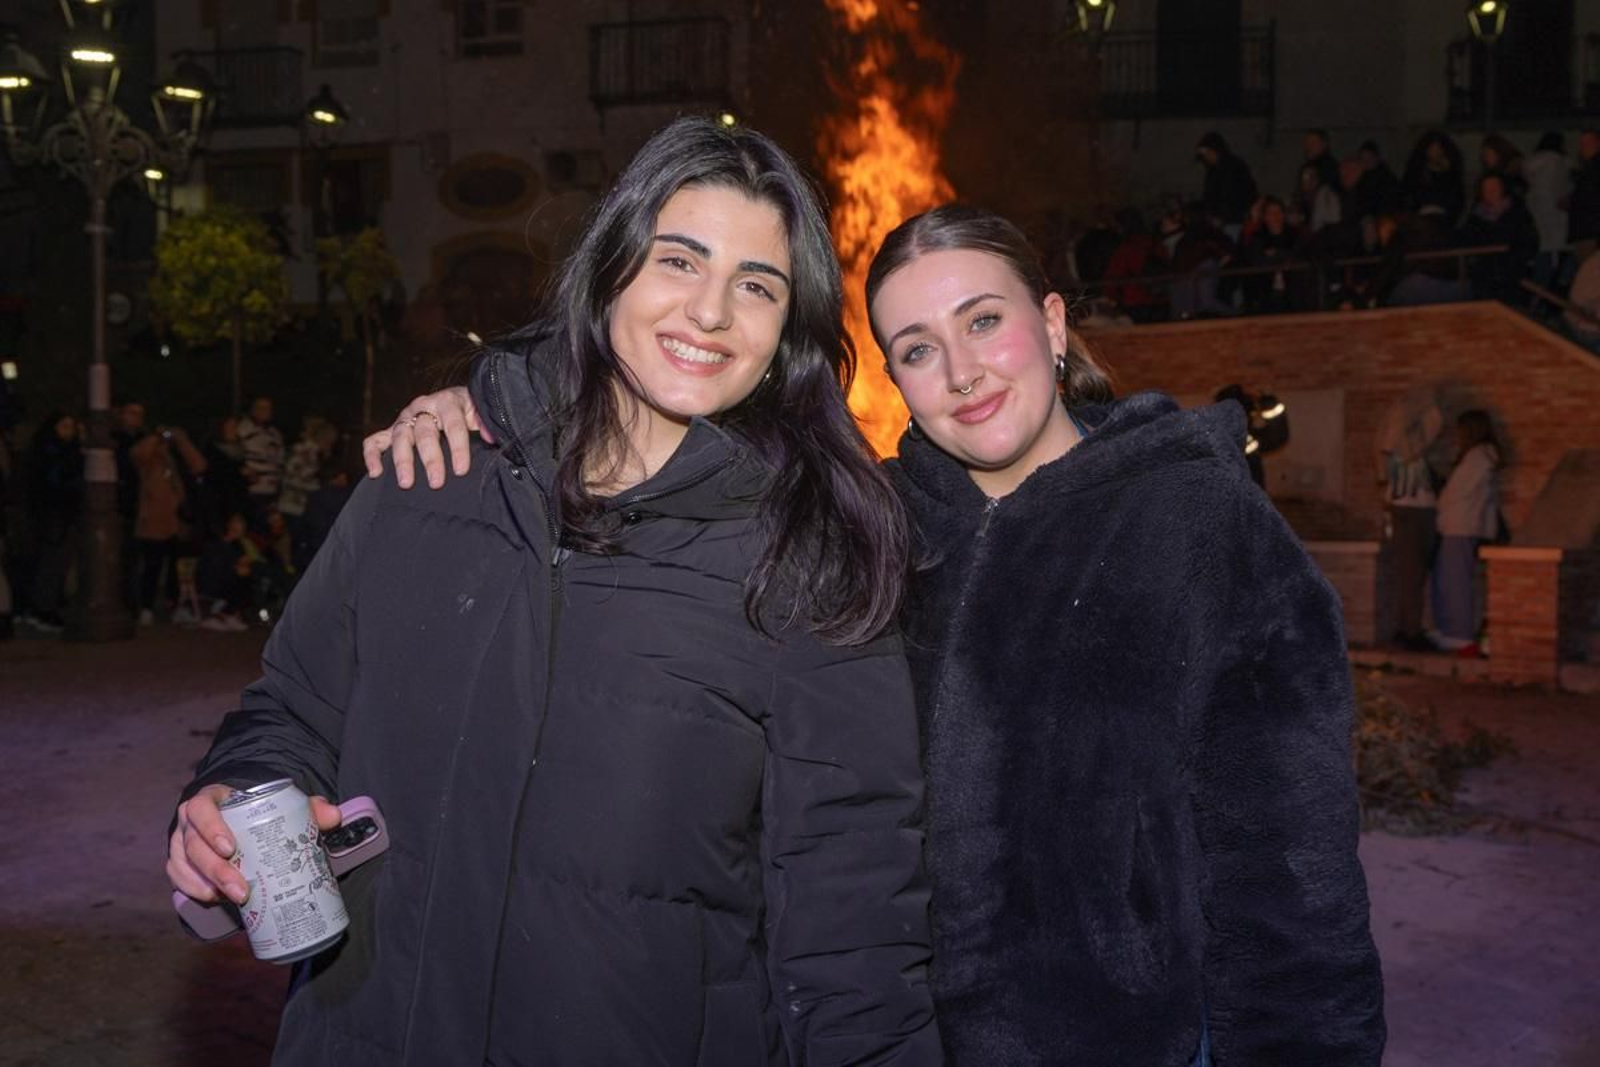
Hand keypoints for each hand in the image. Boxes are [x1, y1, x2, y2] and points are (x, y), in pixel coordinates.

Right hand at [168, 784, 341, 905]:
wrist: (239, 817)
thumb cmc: (260, 811)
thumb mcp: (282, 805)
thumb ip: (308, 808)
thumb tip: (333, 816)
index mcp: (212, 799)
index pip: (201, 809)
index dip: (211, 828)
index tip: (230, 849)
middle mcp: (190, 820)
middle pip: (193, 845)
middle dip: (216, 870)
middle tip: (241, 890)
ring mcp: (181, 842)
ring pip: (183, 864)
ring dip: (206, 884)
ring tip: (233, 900)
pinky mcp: (179, 861)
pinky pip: (177, 877)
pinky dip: (192, 889)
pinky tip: (213, 898)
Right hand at [362, 387, 486, 488]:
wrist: (455, 401)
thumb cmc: (470, 411)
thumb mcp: (481, 413)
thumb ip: (485, 422)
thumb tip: (490, 436)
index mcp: (448, 402)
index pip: (453, 424)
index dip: (458, 447)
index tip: (461, 470)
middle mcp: (424, 407)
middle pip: (425, 432)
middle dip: (431, 459)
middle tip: (437, 483)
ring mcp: (406, 418)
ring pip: (400, 436)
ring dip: (402, 460)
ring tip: (406, 483)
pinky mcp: (392, 430)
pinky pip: (375, 441)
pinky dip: (372, 456)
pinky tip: (375, 474)